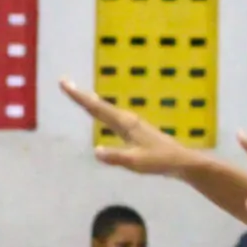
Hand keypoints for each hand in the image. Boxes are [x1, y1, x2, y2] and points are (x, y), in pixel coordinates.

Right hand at [59, 79, 210, 178]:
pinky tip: (103, 113)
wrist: (181, 161)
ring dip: (91, 101)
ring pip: (106, 109)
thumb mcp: (136, 163)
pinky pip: (112, 116)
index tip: (65, 83)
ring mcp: (132, 124)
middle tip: (64, 83)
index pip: (96, 108)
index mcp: (125, 124)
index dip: (79, 96)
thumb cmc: (160, 162)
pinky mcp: (136, 130)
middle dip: (81, 95)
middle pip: (98, 104)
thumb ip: (116, 157)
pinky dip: (102, 110)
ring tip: (79, 94)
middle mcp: (127, 119)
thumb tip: (96, 151)